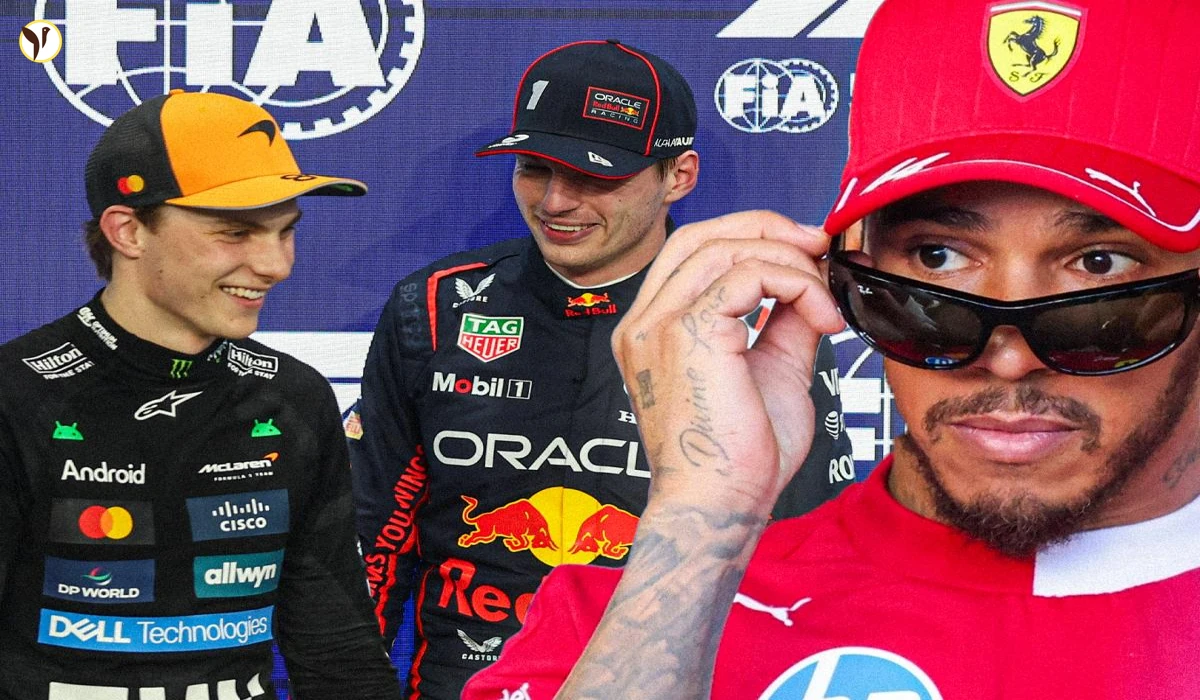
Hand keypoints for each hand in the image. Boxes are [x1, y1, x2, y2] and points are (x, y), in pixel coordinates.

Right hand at [613, 210, 843, 513]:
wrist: (722, 507)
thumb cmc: (740, 458)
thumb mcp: (772, 370)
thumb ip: (784, 322)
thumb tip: (811, 283)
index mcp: (653, 329)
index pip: (692, 251)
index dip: (751, 236)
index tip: (806, 254)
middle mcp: (644, 321)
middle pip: (701, 235)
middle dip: (768, 229)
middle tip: (820, 248)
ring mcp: (657, 325)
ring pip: (724, 248)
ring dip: (789, 261)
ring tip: (826, 298)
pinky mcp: (686, 333)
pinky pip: (745, 275)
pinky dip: (794, 284)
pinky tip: (821, 318)